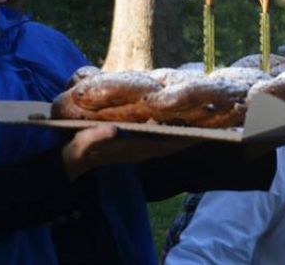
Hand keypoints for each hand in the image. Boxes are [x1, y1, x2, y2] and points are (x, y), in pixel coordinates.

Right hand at [61, 125, 197, 180]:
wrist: (71, 165)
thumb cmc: (77, 152)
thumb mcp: (81, 144)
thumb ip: (96, 137)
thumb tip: (114, 129)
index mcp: (133, 149)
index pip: (165, 144)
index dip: (184, 138)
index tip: (204, 130)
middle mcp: (141, 151)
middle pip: (173, 143)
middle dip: (192, 135)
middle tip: (214, 121)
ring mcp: (140, 149)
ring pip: (169, 142)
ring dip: (185, 133)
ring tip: (204, 119)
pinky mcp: (136, 145)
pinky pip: (161, 139)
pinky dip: (174, 132)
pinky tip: (181, 122)